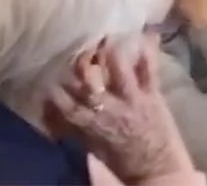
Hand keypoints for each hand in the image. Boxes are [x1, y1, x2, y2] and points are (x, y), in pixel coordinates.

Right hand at [47, 41, 192, 182]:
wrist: (157, 171)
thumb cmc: (122, 161)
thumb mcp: (91, 147)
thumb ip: (73, 127)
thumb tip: (51, 110)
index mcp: (90, 125)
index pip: (65, 102)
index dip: (55, 88)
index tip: (49, 75)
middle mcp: (108, 108)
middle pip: (88, 79)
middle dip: (81, 61)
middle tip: (80, 49)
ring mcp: (132, 99)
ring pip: (118, 67)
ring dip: (110, 50)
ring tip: (107, 36)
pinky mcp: (153, 95)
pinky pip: (150, 70)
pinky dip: (149, 52)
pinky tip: (147, 34)